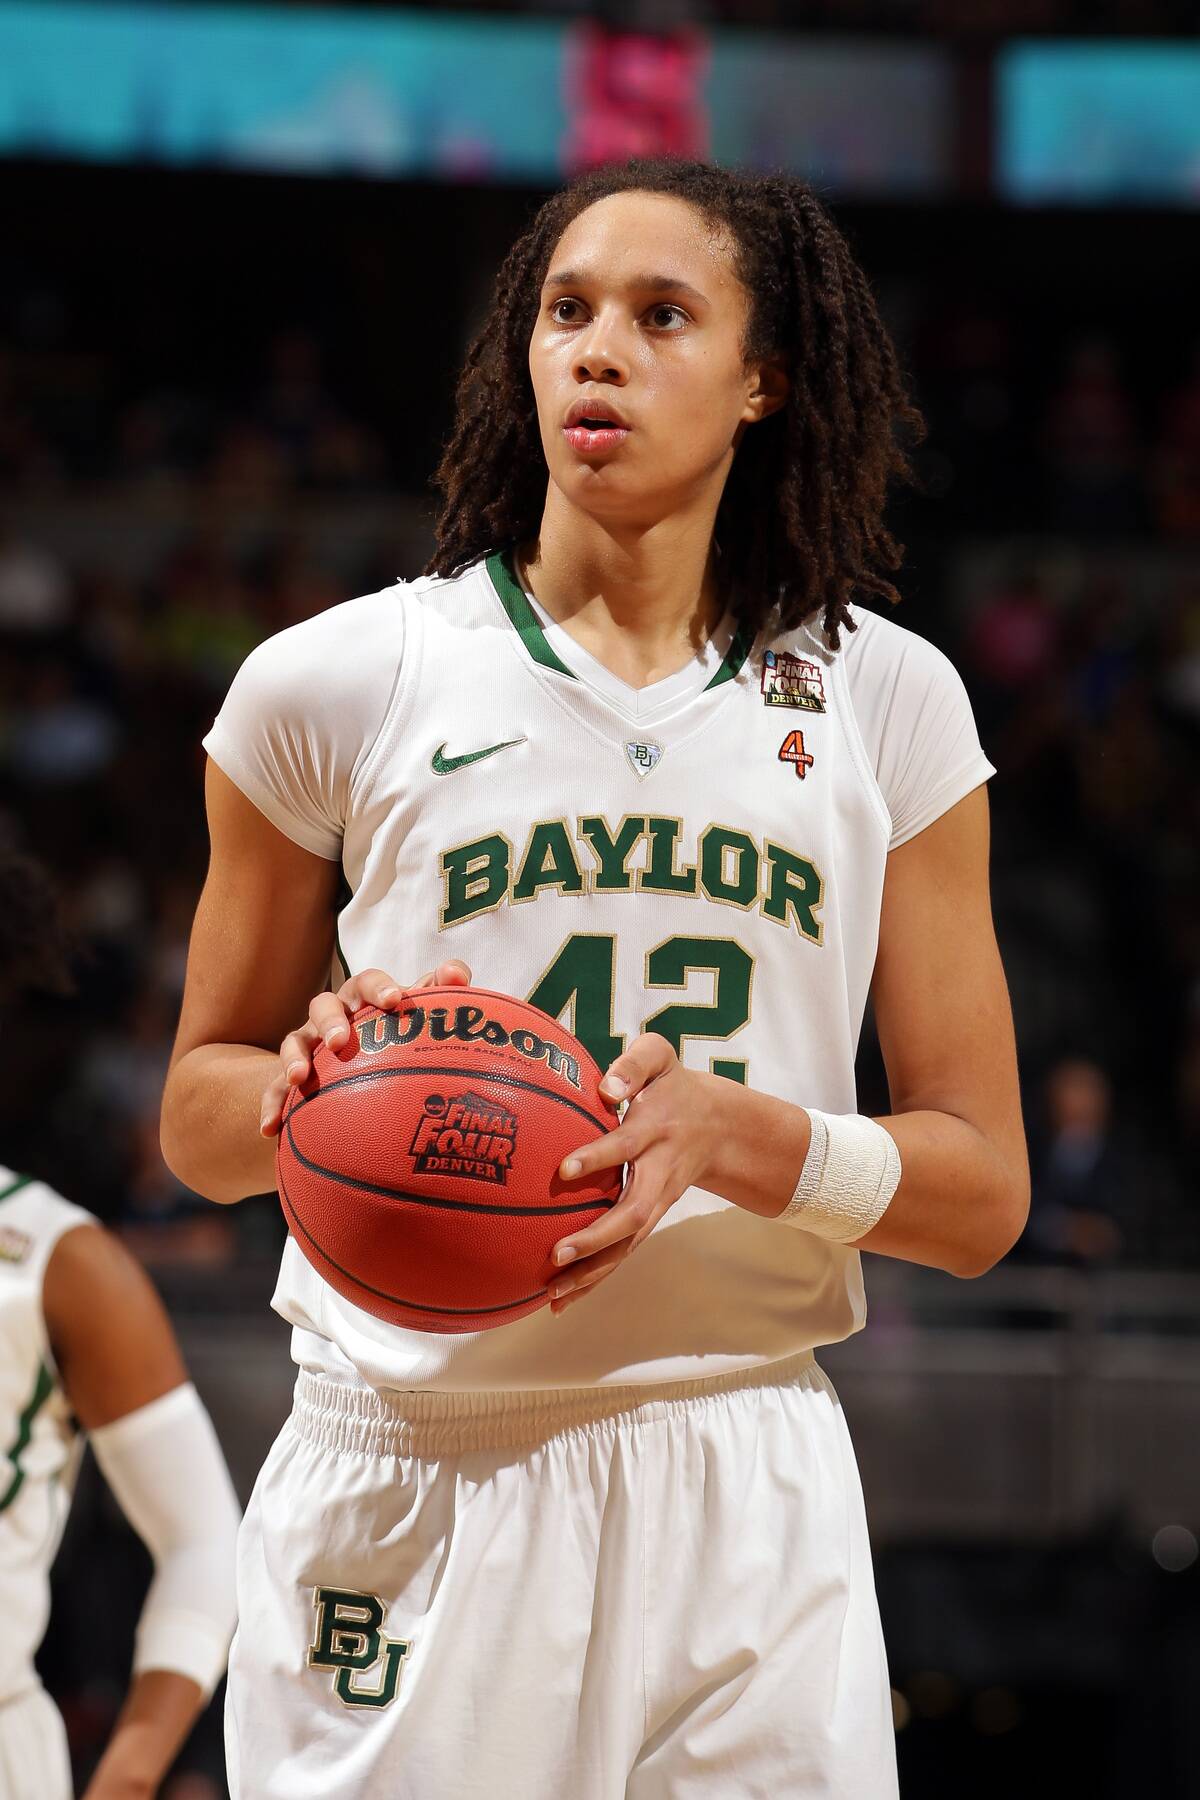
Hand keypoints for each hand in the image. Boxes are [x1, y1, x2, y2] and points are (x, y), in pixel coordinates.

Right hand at [259, 959, 472, 1135]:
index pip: (367, 982)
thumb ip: (440, 993)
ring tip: (299, 1079)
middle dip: (330, 1020)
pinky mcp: (292, 1075)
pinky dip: (271, 1105)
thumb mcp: (418, 1017)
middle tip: (339, 1041)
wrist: (363, 1069)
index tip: (396, 1000)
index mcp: (363, 999)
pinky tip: (271, 1129)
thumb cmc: (397, 1037)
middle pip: (322, 1005)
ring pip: (293, 1041)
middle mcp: (332, 1016)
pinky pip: (274, 1088)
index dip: (379, 987)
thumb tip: (457, 974)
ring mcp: (309, 1044)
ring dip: (293, 1058)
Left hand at [546, 1034, 721, 1313]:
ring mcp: (657, 1202)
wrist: (720, 1127)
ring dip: (593, 1272)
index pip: (625, 1145)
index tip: (564, 1169)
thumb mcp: (660, 1057)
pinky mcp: (649, 1219)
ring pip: (628, 1245)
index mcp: (656, 1131)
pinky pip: (622, 1254)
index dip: (597, 1157)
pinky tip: (559, 1301)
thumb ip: (634, 1063)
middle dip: (597, 1238)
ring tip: (553, 1294)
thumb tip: (604, 1085)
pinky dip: (594, 1280)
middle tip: (557, 1254)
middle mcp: (659, 1173)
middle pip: (633, 1213)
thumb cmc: (673, 1085)